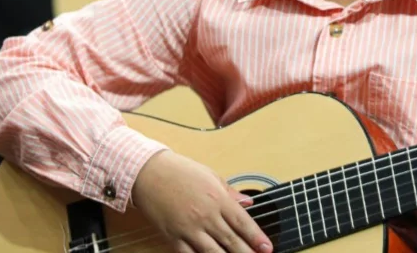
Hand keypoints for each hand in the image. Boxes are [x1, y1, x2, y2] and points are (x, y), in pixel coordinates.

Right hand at [132, 151, 272, 251]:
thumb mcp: (211, 176)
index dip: (257, 237)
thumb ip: (230, 192)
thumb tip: (249, 202)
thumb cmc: (180, 171)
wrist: (148, 173)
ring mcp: (189, 229)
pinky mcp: (173, 237)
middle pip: (231, 241)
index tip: (267, 248)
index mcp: (218, 199)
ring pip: (213, 252)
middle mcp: (206, 216)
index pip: (243, 222)